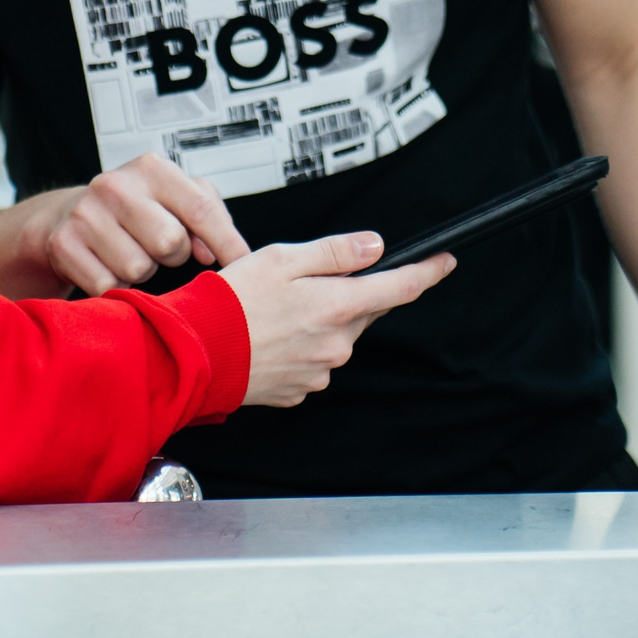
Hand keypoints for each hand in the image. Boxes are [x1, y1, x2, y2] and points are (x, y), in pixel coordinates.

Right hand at [22, 155, 250, 296]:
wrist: (66, 216)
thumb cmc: (136, 209)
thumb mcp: (174, 197)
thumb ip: (208, 215)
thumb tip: (213, 253)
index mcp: (152, 168)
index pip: (201, 209)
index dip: (227, 242)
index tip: (245, 265)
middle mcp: (116, 185)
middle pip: (170, 243)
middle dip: (173, 255)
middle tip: (159, 247)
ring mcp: (86, 214)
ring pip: (139, 269)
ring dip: (142, 271)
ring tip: (131, 253)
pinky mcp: (63, 245)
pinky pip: (107, 286)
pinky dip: (114, 286)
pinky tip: (107, 266)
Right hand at [220, 232, 453, 408]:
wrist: (194, 354)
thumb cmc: (229, 304)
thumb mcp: (282, 258)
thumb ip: (335, 252)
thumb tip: (374, 247)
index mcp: (336, 305)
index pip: (399, 288)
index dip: (427, 272)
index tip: (444, 262)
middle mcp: (336, 343)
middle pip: (362, 312)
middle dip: (345, 294)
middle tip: (302, 284)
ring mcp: (320, 370)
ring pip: (336, 336)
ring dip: (319, 321)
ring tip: (275, 312)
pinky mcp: (300, 389)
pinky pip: (314, 360)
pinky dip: (301, 346)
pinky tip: (271, 336)